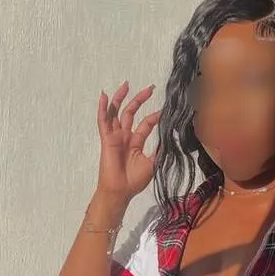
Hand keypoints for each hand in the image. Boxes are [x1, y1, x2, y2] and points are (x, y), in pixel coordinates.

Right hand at [96, 81, 160, 200]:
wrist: (121, 190)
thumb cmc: (134, 180)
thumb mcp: (153, 163)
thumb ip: (159, 150)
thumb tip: (171, 140)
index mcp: (135, 142)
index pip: (145, 123)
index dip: (154, 116)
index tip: (165, 109)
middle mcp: (125, 136)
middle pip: (131, 113)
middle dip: (139, 99)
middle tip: (149, 88)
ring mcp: (115, 136)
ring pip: (116, 113)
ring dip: (120, 98)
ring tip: (126, 84)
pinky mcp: (107, 139)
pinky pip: (103, 121)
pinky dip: (103, 109)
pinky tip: (104, 96)